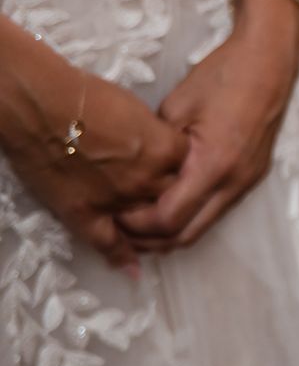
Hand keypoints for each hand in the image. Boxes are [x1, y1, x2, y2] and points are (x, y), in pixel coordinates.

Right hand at [0, 68, 188, 269]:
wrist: (41, 105)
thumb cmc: (86, 96)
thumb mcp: (138, 111)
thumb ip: (157, 136)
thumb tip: (165, 149)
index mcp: (166, 151)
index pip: (191, 172)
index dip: (184, 175)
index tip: (179, 176)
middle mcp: (148, 180)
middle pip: (172, 201)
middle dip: (171, 203)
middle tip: (165, 205)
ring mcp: (118, 199)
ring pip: (146, 226)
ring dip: (150, 234)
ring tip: (151, 238)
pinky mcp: (86, 212)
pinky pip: (110, 242)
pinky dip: (121, 257)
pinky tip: (130, 269)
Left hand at [117, 0, 298, 250]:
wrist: (269, 62)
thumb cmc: (223, 76)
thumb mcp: (175, 108)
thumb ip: (157, 149)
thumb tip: (138, 174)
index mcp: (214, 165)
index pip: (168, 218)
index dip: (136, 224)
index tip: (113, 212)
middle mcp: (234, 182)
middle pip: (187, 235)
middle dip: (151, 239)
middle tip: (121, 229)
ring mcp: (247, 182)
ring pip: (203, 226)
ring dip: (171, 230)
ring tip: (140, 221)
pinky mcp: (251, 176)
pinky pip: (216, 209)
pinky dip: (190, 215)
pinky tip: (169, 203)